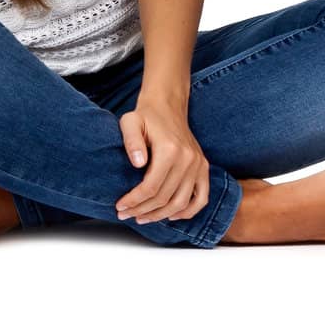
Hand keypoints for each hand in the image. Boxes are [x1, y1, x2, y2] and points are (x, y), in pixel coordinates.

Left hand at [114, 95, 207, 224]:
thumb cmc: (146, 116)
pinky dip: (188, 212)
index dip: (134, 200)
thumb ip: (131, 141)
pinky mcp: (203, 168)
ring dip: (161, 215)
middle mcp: (188, 160)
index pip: (151, 187)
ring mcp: (198, 165)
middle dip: (143, 210)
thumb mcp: (130, 122)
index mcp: (170, 150)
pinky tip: (171, 216)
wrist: (168, 107)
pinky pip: (201, 198)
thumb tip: (138, 164)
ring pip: (181, 203)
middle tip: (126, 214)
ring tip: (142, 217)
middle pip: (165, 198)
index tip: (120, 207)